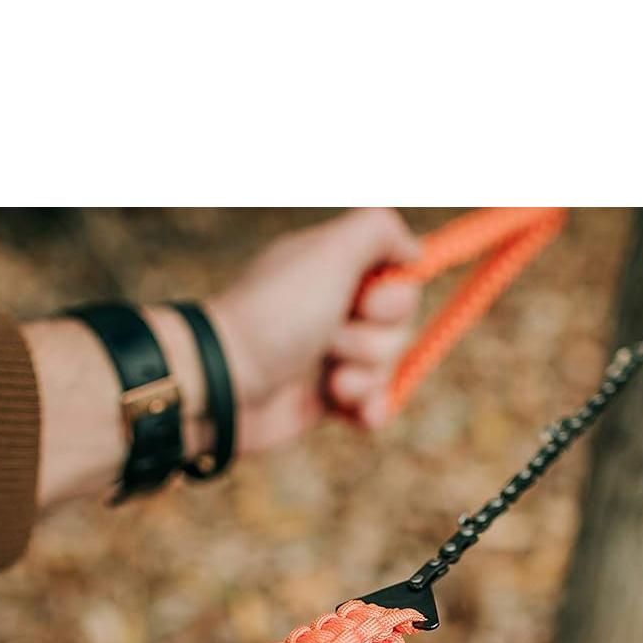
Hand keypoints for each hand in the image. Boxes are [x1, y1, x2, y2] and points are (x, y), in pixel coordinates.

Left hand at [206, 207, 423, 447]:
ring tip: (328, 382)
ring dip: (364, 377)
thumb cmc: (278, 314)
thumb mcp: (330, 250)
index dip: (393, 296)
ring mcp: (331, 354)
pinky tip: (354, 412)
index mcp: (335, 269)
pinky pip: (373, 404)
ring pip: (387, 368)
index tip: (363, 300)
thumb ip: (378, 230)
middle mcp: (335, 307)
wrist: (228, 384)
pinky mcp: (326, 399)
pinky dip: (368, 409)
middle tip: (330, 339)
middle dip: (373, 340)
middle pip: (400, 327)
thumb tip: (415, 250)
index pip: (400, 279)